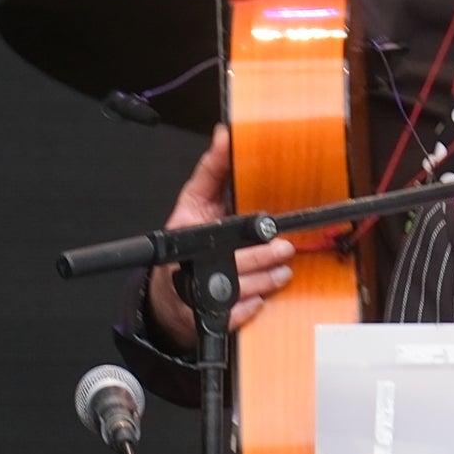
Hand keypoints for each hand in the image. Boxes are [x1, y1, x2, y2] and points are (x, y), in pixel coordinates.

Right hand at [144, 124, 295, 341]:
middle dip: (264, 258)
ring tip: (282, 271)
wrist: (168, 296)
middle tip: (284, 249)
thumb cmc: (184, 243)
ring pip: (242, 291)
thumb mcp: (194, 200)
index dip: (243, 231)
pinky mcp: (207, 318)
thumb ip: (212, 169)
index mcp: (187, 233)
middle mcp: (191, 265)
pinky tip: (261, 298)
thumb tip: (225, 135)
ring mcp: (198, 294)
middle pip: (236, 264)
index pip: (217, 228)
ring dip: (268, 281)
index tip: (266, 225)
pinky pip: (238, 315)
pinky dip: (253, 308)